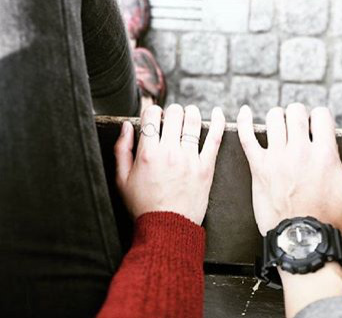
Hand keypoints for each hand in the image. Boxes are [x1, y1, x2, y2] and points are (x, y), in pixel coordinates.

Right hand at [114, 104, 225, 224]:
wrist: (167, 229)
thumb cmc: (143, 206)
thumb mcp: (122, 180)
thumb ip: (122, 150)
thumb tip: (127, 127)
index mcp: (147, 154)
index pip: (151, 116)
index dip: (152, 111)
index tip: (153, 117)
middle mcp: (169, 153)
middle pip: (174, 113)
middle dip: (172, 111)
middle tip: (171, 119)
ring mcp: (190, 159)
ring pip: (194, 121)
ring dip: (191, 113)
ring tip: (189, 115)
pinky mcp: (205, 168)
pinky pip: (215, 139)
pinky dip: (219, 122)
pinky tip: (218, 113)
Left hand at [236, 104, 341, 235]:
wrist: (302, 241)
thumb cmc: (333, 220)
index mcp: (325, 154)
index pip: (321, 114)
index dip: (321, 118)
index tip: (319, 128)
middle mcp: (299, 152)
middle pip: (296, 111)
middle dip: (300, 115)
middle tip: (299, 127)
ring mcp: (276, 158)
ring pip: (273, 118)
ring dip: (278, 118)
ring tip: (281, 127)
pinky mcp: (258, 168)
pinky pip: (247, 137)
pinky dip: (244, 121)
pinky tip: (246, 112)